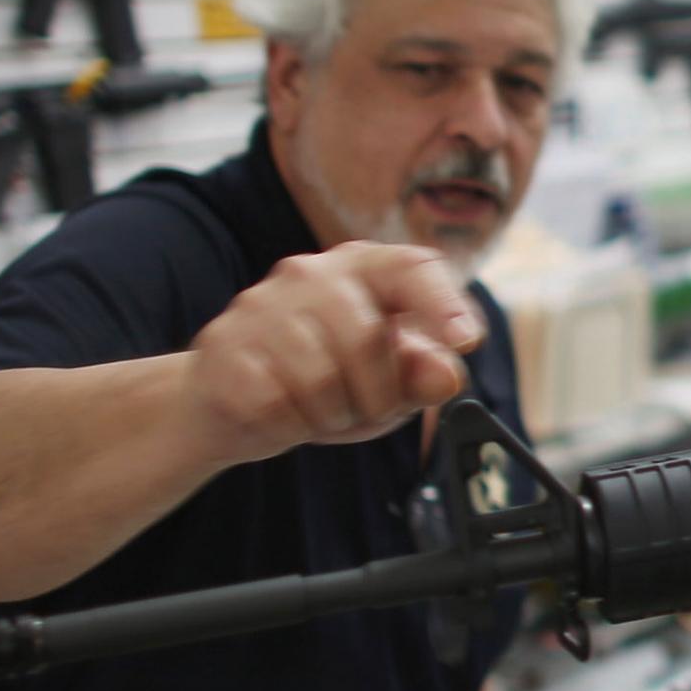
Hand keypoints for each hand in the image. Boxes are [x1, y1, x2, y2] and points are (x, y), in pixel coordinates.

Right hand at [185, 242, 483, 470]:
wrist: (233, 404)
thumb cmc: (328, 384)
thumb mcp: (391, 384)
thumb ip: (422, 375)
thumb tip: (445, 372)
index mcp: (362, 270)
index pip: (411, 267)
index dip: (443, 303)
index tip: (465, 342)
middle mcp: (310, 275)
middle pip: (366, 339)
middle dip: (378, 395)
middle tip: (366, 409)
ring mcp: (260, 306)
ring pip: (318, 376)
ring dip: (333, 414)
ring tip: (322, 409)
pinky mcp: (225, 347)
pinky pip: (274, 400)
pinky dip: (291, 423)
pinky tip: (285, 412)